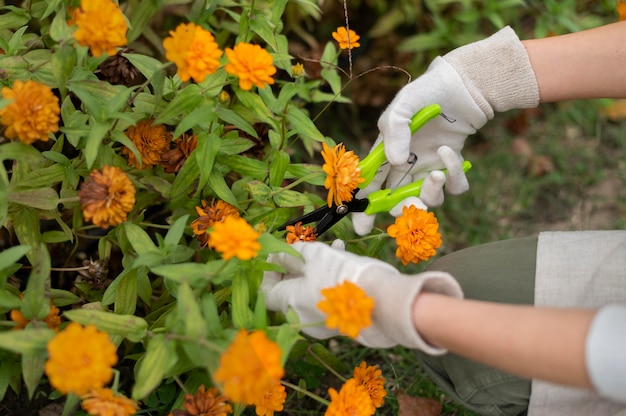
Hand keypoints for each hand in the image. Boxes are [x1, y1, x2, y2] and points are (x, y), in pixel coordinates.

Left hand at [261, 241, 462, 351]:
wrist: (385, 301)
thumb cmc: (344, 275)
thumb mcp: (314, 255)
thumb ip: (292, 254)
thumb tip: (277, 255)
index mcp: (289, 303)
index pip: (266, 290)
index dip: (269, 269)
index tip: (277, 253)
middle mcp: (301, 317)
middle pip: (289, 289)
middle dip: (297, 264)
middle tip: (307, 245)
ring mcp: (321, 322)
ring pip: (310, 290)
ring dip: (315, 267)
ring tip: (332, 246)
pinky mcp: (340, 322)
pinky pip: (326, 298)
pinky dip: (329, 279)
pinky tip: (343, 258)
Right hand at [353, 26, 539, 235]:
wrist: (464, 84)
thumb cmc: (428, 91)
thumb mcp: (404, 105)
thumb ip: (395, 131)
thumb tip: (396, 161)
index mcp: (386, 153)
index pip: (370, 185)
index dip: (363, 207)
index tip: (359, 225)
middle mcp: (406, 166)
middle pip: (397, 200)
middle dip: (401, 210)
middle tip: (410, 207)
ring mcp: (430, 168)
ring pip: (427, 200)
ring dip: (430, 193)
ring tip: (436, 175)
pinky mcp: (453, 168)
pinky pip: (454, 188)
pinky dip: (454, 176)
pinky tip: (450, 153)